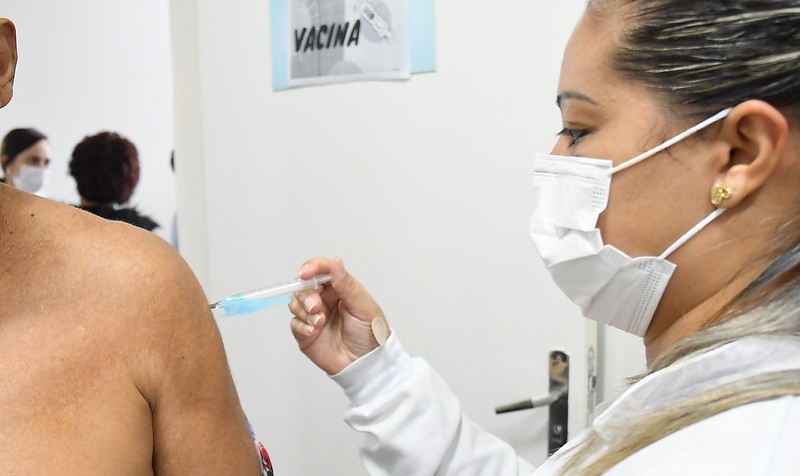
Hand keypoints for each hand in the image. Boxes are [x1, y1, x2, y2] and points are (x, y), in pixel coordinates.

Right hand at [289, 257, 389, 374]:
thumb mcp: (363, 307)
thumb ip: (346, 284)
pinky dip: (302, 326)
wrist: (366, 364)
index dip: (311, 268)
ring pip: (295, 303)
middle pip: (304, 286)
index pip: (321, 270)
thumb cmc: (371, 334)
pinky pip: (294, 323)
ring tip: (319, 322)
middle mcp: (325, 299)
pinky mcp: (306, 333)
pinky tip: (315, 331)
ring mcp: (314, 316)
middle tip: (316, 307)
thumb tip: (336, 261)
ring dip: (304, 311)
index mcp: (340, 288)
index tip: (305, 273)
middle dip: (307, 295)